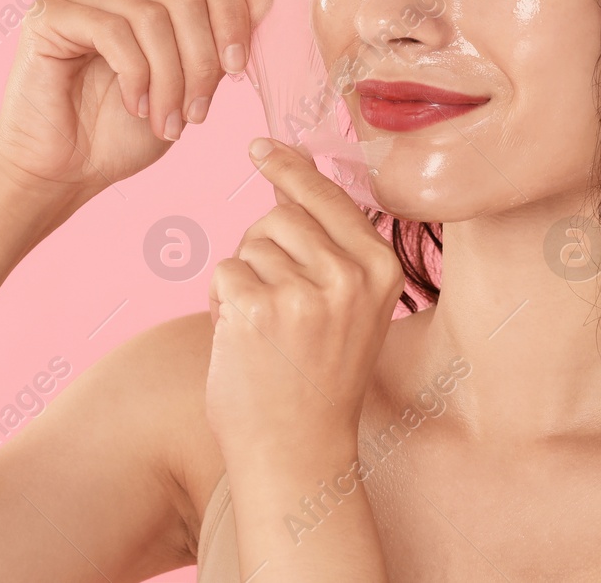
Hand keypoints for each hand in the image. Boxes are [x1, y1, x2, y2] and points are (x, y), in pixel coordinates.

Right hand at [0, 0, 272, 209]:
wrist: (62, 170)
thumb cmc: (120, 132)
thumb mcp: (190, 88)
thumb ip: (221, 43)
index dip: (233, 18)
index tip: (237, 69)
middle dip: (202, 63)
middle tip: (197, 115)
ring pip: (153, 16)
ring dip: (170, 79)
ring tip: (167, 123)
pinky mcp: (50, 14)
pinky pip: (113, 31)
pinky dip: (136, 75)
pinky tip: (135, 106)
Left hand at [205, 138, 404, 471]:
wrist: (298, 453)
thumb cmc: (318, 379)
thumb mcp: (348, 307)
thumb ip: (328, 245)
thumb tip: (289, 174)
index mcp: (381, 269)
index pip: (329, 196)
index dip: (291, 167)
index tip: (261, 146)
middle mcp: (350, 276)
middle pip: (279, 216)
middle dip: (260, 247)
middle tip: (272, 303)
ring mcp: (305, 293)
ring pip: (247, 246)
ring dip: (241, 281)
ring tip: (263, 332)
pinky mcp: (258, 310)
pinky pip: (222, 273)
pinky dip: (219, 303)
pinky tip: (242, 342)